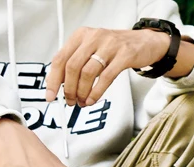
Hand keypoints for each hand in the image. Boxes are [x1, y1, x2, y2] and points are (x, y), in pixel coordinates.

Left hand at [46, 27, 193, 107]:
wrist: (143, 42)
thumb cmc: (115, 49)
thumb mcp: (92, 50)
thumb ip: (77, 64)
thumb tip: (62, 86)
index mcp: (81, 36)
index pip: (60, 58)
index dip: (53, 80)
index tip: (50, 95)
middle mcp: (93, 38)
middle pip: (72, 66)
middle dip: (69, 89)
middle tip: (70, 101)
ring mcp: (109, 46)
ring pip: (87, 73)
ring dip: (82, 93)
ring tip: (82, 102)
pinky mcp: (123, 56)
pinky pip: (105, 77)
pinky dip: (96, 92)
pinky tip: (93, 100)